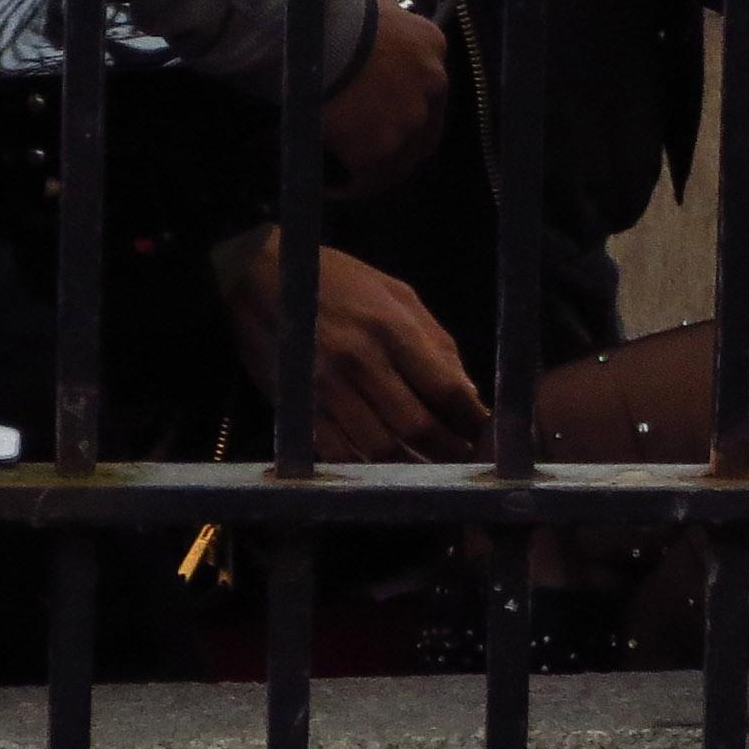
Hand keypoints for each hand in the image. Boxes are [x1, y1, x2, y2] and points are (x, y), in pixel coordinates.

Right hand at [223, 230, 488, 461]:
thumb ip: (435, 342)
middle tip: (465, 461)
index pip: (445, 388)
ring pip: (380, 449)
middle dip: (449, 451)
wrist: (261, 276)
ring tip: (433, 471)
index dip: (472, 420)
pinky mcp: (299, 409)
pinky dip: (369, 469)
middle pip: (416, 426)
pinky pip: (340, 454)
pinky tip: (387, 470)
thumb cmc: (338, 280)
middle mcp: (360, 361)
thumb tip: (467, 392)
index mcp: (391, 328)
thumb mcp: (397, 294)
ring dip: (413, 468)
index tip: (487, 434)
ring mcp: (326, 390)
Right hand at [320, 0, 447, 190]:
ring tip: (346, 179)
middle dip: (399, 148)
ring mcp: (410, 119)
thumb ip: (379, 35)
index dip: (406, 107)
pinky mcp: (381, 148)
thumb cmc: (333, 9)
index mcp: (432, 46)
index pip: (427, 86)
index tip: (383, 118)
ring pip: (398, 158)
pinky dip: (348, 186)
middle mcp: (433, 85)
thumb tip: (359, 47)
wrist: (318, 27)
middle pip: (424, 129)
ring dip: (374, 169)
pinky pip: (366, 178)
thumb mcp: (373, 10)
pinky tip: (330, 188)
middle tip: (370, 159)